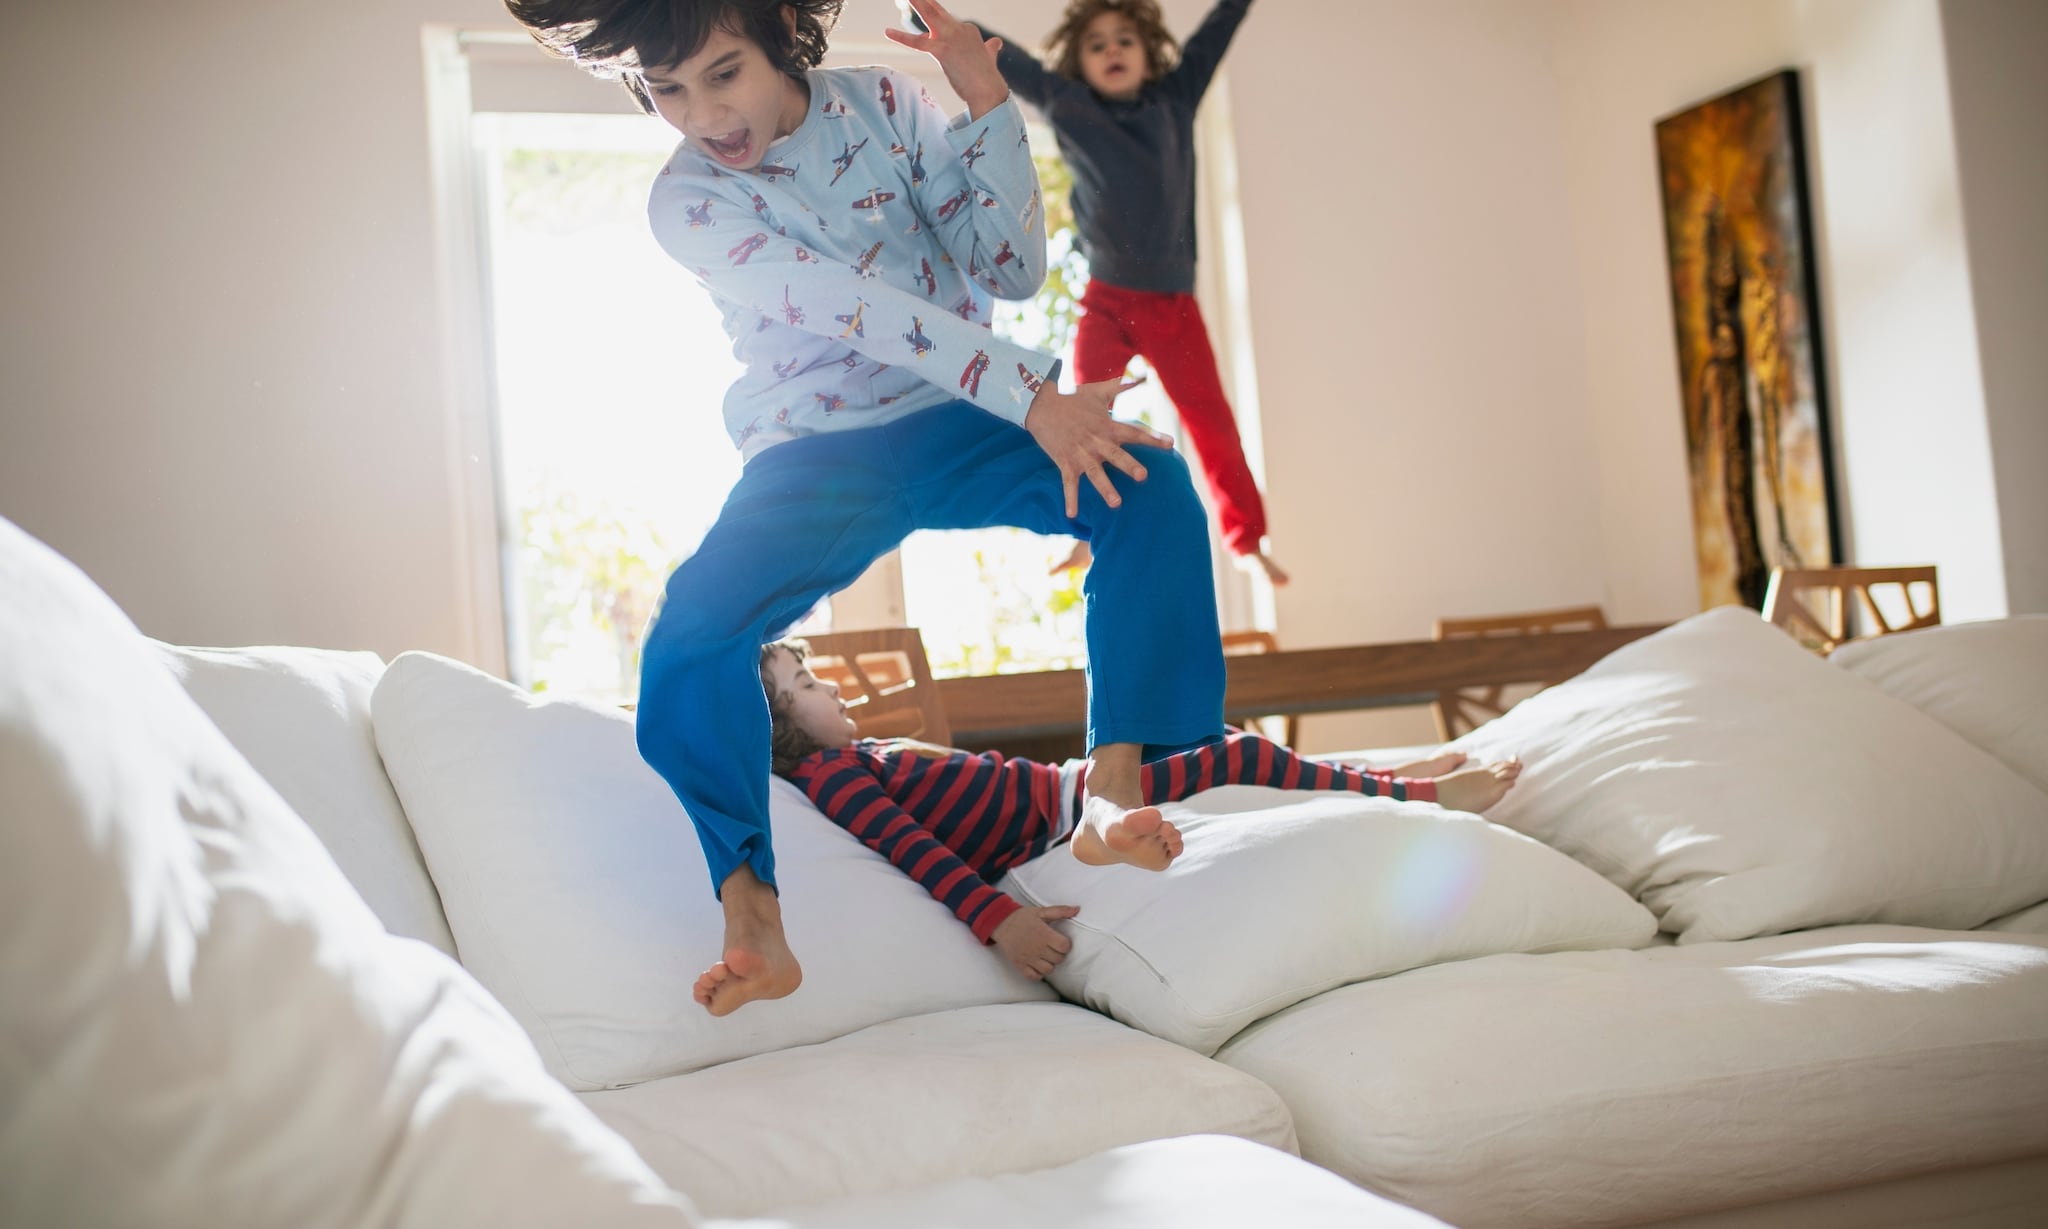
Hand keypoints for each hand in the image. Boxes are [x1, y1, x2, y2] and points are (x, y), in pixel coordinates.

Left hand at [884, 0, 1008, 118]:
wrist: (988, 91)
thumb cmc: (987, 78)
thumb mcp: (989, 57)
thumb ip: (990, 48)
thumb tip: (996, 43)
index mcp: (968, 30)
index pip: (946, 22)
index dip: (935, 26)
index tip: (929, 23)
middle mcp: (959, 29)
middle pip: (936, 10)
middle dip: (924, 1)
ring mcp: (950, 38)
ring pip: (929, 15)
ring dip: (917, 2)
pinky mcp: (941, 50)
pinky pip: (916, 42)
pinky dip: (900, 37)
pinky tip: (887, 32)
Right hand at [990, 904, 1078, 978]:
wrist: (1001, 923)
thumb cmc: (1023, 917)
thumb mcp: (1041, 912)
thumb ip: (1060, 911)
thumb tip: (1077, 909)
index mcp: (1044, 934)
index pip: (1065, 947)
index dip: (1065, 944)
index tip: (1060, 940)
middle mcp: (1037, 948)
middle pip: (1059, 959)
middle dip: (1059, 954)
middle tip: (1052, 947)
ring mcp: (1028, 958)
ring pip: (1048, 970)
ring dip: (1050, 964)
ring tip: (1046, 956)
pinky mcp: (1020, 965)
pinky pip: (1034, 976)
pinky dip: (1038, 973)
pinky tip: (1038, 964)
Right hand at [1024, 376, 1173, 517]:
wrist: (1041, 405)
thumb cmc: (1073, 398)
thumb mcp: (1098, 391)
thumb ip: (1122, 385)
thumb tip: (1141, 375)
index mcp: (1107, 426)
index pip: (1133, 433)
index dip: (1152, 438)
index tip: (1169, 445)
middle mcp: (1096, 441)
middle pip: (1116, 455)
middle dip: (1129, 465)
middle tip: (1143, 477)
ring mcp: (1080, 453)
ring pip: (1095, 473)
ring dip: (1105, 488)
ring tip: (1116, 504)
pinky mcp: (1065, 461)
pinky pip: (1068, 483)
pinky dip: (1070, 498)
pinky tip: (1072, 515)